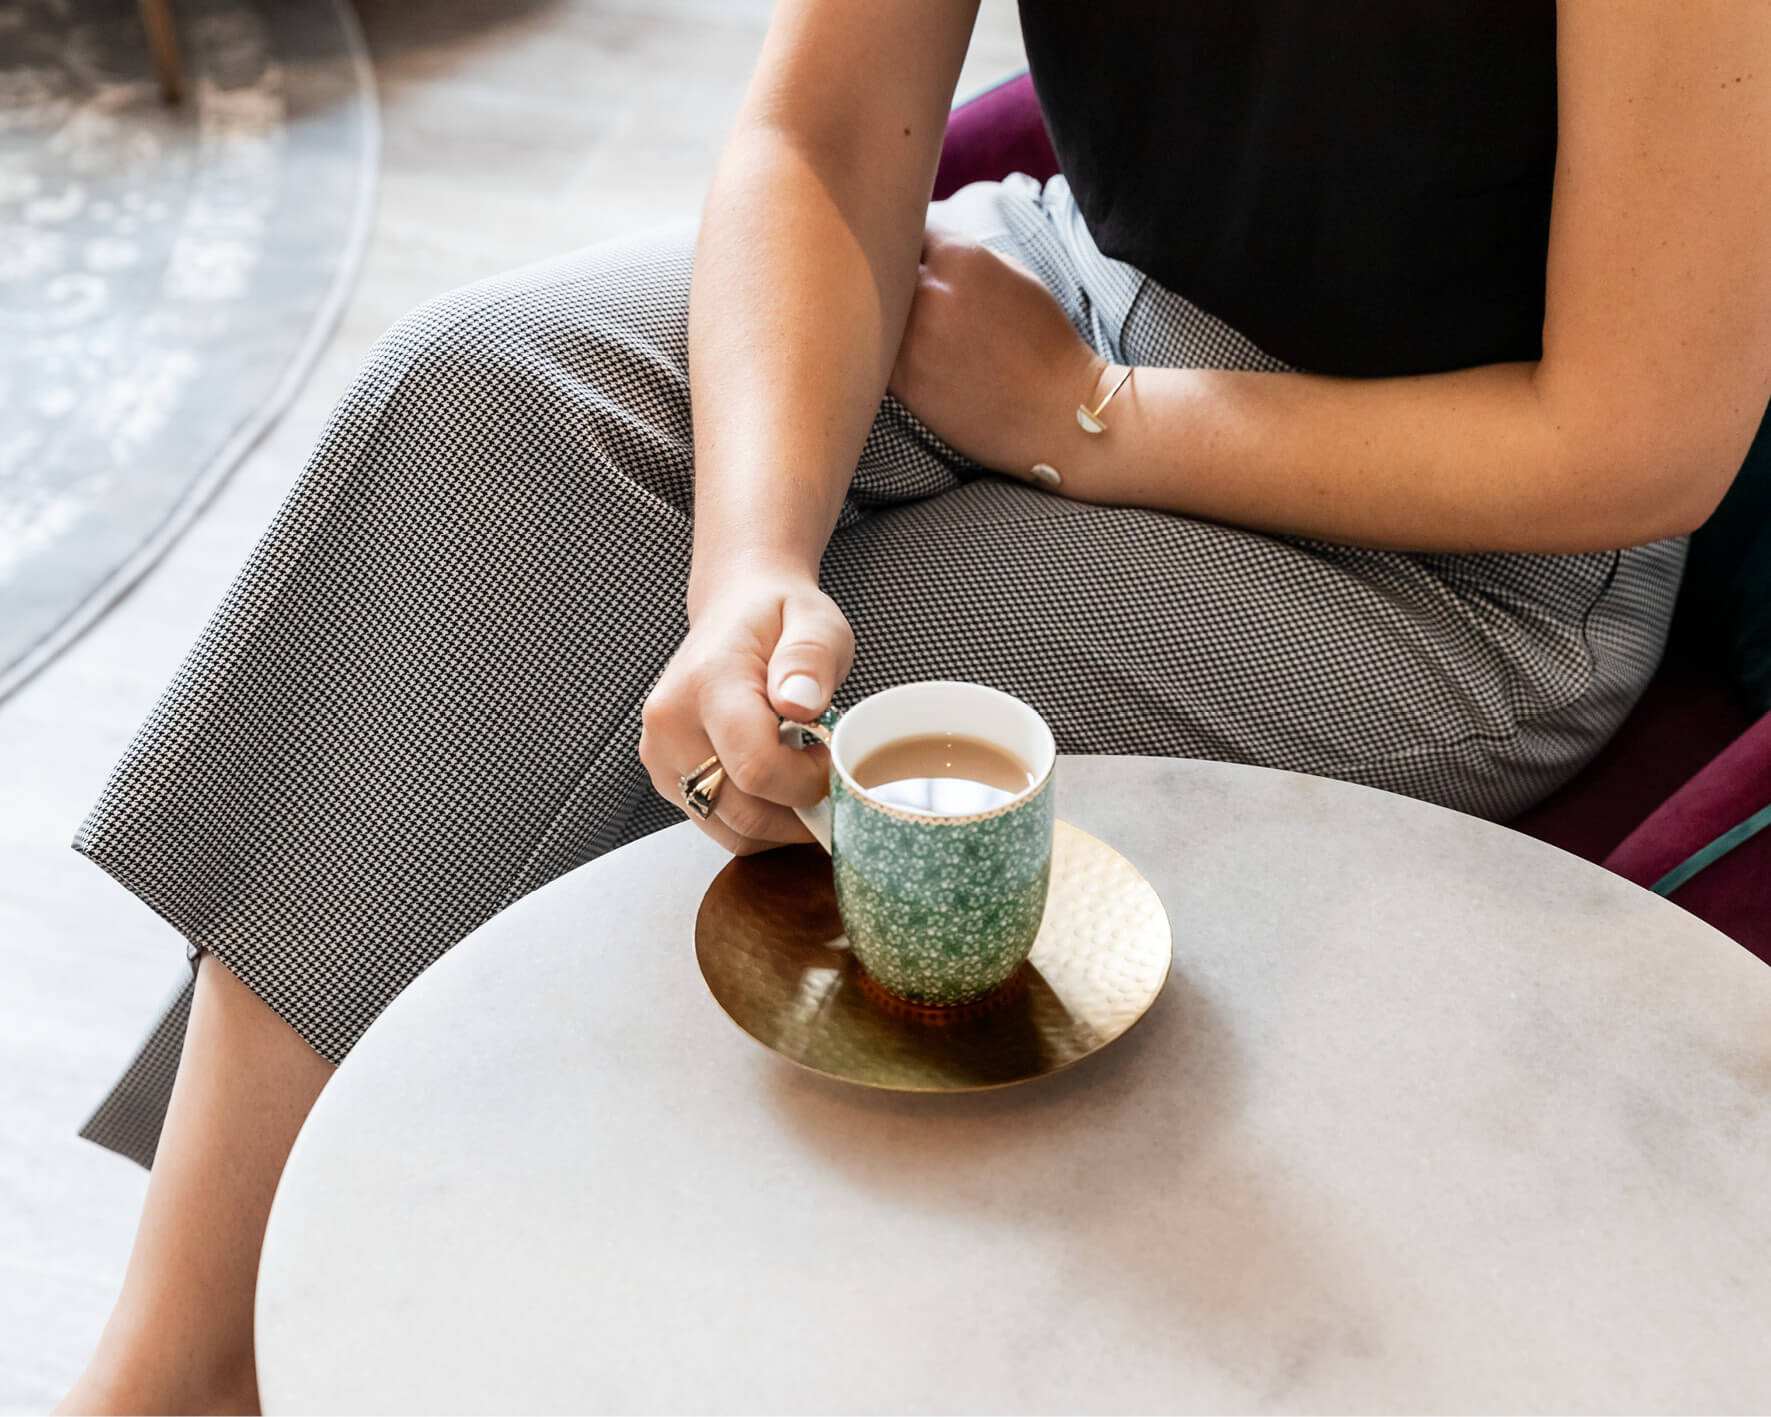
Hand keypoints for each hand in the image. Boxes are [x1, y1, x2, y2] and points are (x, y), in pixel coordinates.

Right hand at [639, 560, 852, 853]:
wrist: (733, 610)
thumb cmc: (777, 618)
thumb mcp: (814, 621)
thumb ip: (811, 658)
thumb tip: (801, 704)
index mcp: (707, 683)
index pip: (757, 769)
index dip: (808, 782)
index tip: (833, 758)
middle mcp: (671, 725)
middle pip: (745, 813)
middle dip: (800, 810)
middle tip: (826, 775)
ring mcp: (661, 755)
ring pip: (732, 830)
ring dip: (780, 821)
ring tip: (802, 775)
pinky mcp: (665, 777)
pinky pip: (719, 824)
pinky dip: (757, 820)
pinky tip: (777, 783)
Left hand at [889, 224, 1108, 481]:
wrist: (1060, 412)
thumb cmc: (1044, 343)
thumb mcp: (1014, 276)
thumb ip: (963, 257)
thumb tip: (925, 250)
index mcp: (960, 257)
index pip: (907, 227)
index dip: (905, 238)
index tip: (904, 247)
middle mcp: (930, 293)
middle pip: (881, 266)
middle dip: (886, 270)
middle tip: (884, 279)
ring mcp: (911, 341)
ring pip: (871, 312)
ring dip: (876, 313)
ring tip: (888, 319)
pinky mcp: (904, 385)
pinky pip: (873, 355)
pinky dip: (877, 350)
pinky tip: (889, 354)